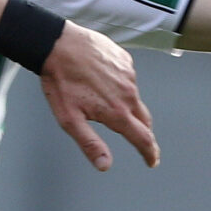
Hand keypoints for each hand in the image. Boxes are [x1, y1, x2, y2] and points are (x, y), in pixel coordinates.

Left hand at [38, 21, 158, 170]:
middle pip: (144, 120)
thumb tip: (104, 165)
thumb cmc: (60, 82)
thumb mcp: (69, 120)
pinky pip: (128, 78)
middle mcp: (128, 94)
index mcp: (116, 112)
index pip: (142, 138)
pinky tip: (103, 81)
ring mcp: (129, 75)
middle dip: (144, 133)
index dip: (149, 153)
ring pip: (134, 98)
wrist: (58, 45)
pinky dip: (120, 85)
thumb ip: (90, 143)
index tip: (152, 161)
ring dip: (127, 106)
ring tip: (106, 102)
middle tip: (141, 141)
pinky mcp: (125, 60)